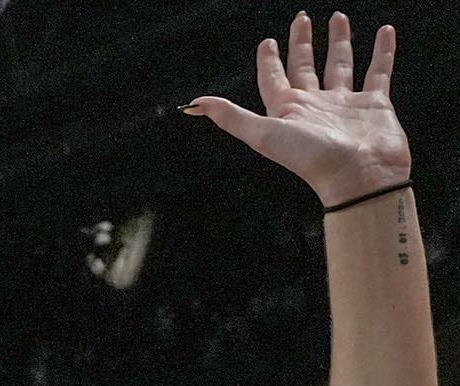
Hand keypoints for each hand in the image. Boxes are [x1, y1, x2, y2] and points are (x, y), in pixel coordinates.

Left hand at [185, 14, 408, 207]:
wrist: (358, 176)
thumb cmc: (310, 159)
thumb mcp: (263, 134)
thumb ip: (231, 117)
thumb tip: (192, 105)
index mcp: (287, 110)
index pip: (274, 79)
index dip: (269, 61)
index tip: (267, 42)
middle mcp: (315, 105)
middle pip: (305, 67)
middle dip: (301, 43)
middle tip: (302, 18)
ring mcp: (344, 103)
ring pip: (340, 64)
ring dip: (339, 42)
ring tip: (338, 18)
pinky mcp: (373, 103)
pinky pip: (378, 70)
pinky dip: (383, 51)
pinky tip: (385, 31)